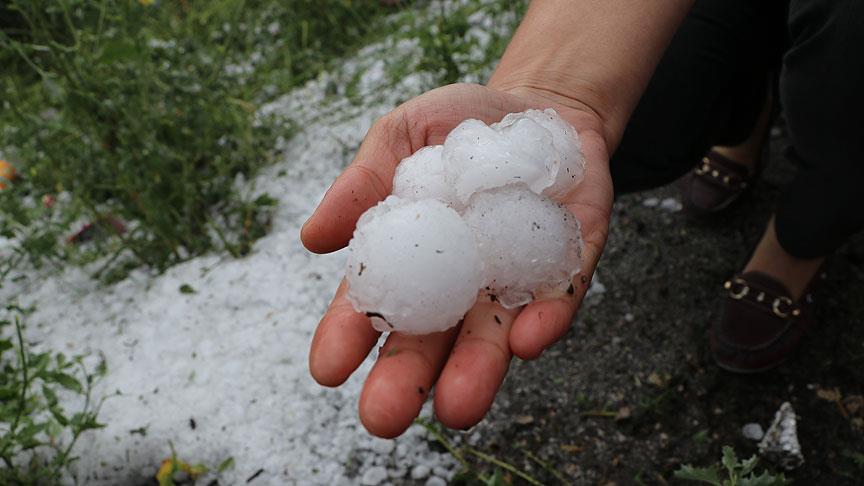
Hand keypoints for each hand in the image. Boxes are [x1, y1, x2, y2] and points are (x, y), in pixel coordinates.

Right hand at [301, 83, 612, 437]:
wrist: (542, 108)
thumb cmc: (460, 125)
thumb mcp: (403, 135)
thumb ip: (363, 181)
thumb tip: (311, 237)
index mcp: (409, 256)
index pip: (372, 304)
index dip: (348, 337)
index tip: (327, 368)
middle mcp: (458, 284)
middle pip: (429, 341)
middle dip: (405, 381)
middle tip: (383, 417)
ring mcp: (512, 279)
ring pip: (492, 338)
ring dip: (476, 372)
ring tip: (458, 407)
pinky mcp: (567, 266)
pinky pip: (556, 300)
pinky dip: (544, 320)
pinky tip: (527, 341)